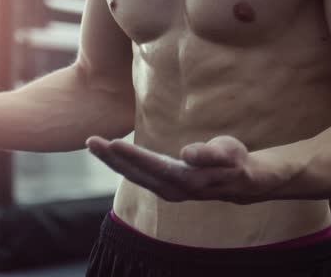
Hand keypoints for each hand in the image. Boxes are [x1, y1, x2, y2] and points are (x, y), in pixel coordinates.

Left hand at [86, 136, 284, 203]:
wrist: (240, 182)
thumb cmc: (235, 162)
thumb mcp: (230, 153)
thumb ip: (210, 154)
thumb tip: (188, 154)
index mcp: (187, 180)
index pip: (153, 167)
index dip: (132, 156)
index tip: (111, 143)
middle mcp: (172, 189)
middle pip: (136, 173)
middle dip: (112, 158)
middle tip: (90, 141)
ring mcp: (165, 190)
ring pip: (133, 175)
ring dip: (112, 161)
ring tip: (93, 144)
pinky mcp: (162, 186)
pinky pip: (137, 175)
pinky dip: (121, 164)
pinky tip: (109, 153)